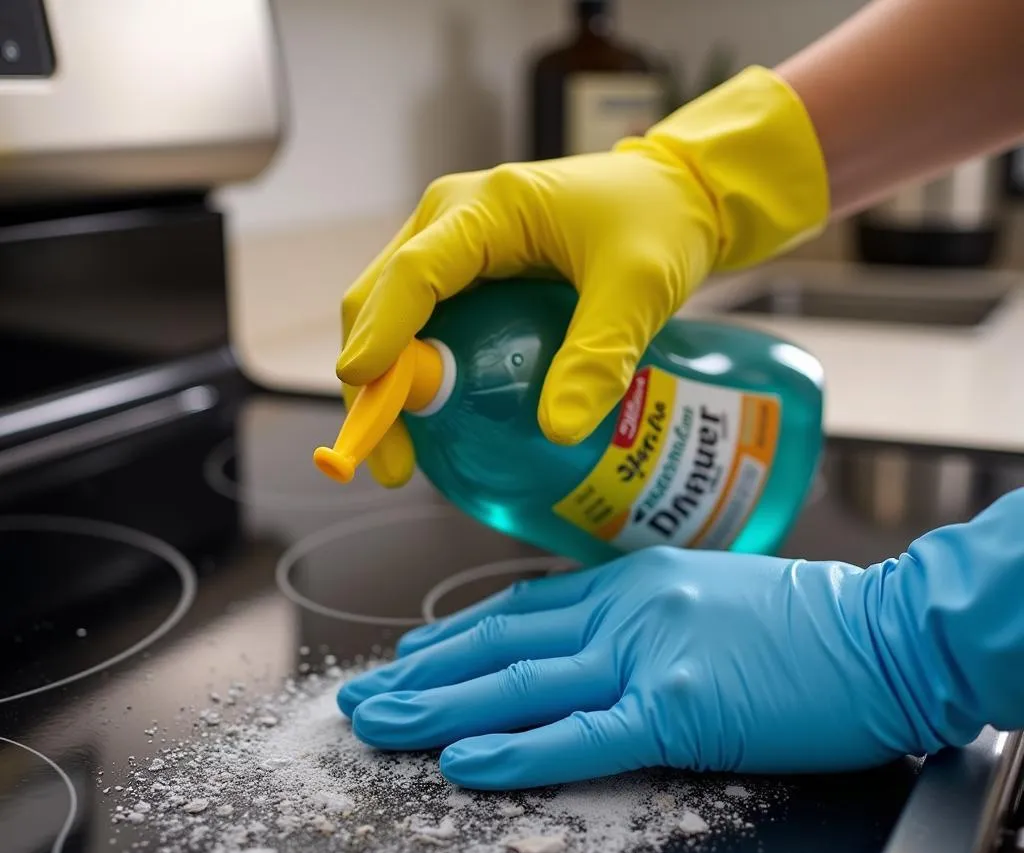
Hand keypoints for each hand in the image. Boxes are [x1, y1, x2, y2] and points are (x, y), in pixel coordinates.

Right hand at [336, 66, 828, 485]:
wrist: (674, 195)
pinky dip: (416, 371)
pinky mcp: (465, 270)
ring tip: (407, 454)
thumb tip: (556, 432)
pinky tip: (435, 417)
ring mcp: (452, 244)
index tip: (363, 392)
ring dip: (387, 384)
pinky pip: (421, 322)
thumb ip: (598, 354)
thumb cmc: (657, 222)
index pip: (413, 275)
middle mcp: (451, 220)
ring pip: (389, 315)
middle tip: (394, 460)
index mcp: (486, 210)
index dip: (381, 336)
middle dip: (372, 383)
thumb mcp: (638, 286)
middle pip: (379, 301)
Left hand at [337, 544, 962, 789]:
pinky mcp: (681, 707)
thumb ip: (640, 617)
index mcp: (630, 583)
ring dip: (440, 707)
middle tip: (363, 696)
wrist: (889, 634)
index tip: (409, 655)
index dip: (456, 637)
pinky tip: (463, 762)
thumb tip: (589, 639)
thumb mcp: (705, 599)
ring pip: (521, 683)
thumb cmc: (807, 626)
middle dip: (423, 674)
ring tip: (378, 724)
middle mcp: (625, 609)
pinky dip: (520, 749)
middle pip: (501, 645)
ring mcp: (649, 654)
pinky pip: (583, 733)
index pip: (521, 612)